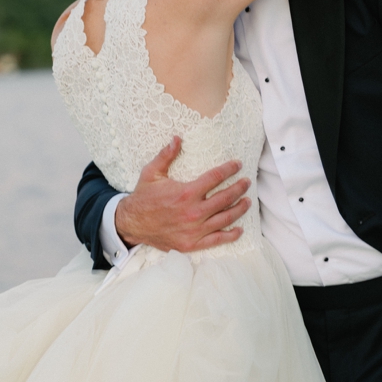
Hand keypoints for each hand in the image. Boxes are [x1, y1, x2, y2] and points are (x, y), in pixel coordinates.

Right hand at [113, 138, 249, 253]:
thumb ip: (166, 155)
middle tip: (247, 182)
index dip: (229, 169)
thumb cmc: (144, 197)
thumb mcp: (152, 172)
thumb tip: (178, 138)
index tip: (237, 164)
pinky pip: (217, 240)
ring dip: (239, 209)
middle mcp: (194, 212)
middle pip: (225, 198)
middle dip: (239, 188)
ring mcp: (194, 230)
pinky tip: (239, 229)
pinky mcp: (192, 243)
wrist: (133, 224)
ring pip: (225, 218)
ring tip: (248, 201)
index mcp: (186, 192)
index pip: (215, 178)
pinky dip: (231, 235)